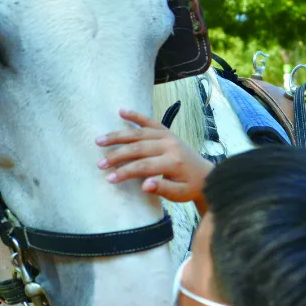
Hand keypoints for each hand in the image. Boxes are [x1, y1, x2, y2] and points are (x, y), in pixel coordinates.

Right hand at [96, 109, 213, 207]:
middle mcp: (170, 145)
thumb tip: (144, 185)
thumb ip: (162, 188)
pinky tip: (121, 111)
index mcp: (173, 162)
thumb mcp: (179, 194)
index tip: (109, 178)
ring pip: (139, 133)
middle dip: (117, 155)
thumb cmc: (189, 186)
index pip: (144, 166)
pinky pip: (149, 121)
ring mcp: (167, 136)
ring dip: (118, 136)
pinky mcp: (166, 131)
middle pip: (138, 148)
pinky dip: (135, 115)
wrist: (205, 175)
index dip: (125, 172)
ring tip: (99, 141)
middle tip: (100, 164)